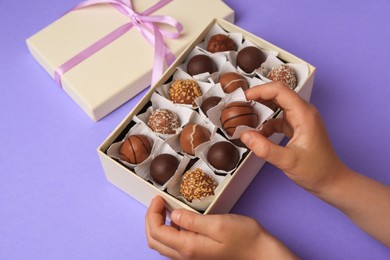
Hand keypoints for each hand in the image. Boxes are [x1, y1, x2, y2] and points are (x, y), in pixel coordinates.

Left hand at [145, 195, 297, 259]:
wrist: (259, 251)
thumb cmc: (243, 238)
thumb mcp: (217, 224)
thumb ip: (192, 221)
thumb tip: (173, 214)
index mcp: (188, 247)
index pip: (157, 232)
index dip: (152, 213)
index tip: (158, 198)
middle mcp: (186, 255)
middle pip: (155, 240)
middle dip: (151, 219)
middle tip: (157, 202)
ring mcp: (190, 255)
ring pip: (162, 243)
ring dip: (158, 225)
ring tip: (164, 207)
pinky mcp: (197, 252)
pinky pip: (174, 243)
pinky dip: (168, 229)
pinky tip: (178, 218)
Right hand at [241, 82, 348, 193]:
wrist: (332, 182)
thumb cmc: (317, 171)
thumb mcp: (287, 161)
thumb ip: (264, 148)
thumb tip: (244, 135)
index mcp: (304, 114)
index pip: (279, 90)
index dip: (259, 90)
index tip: (243, 97)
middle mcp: (303, 112)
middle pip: (277, 94)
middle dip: (258, 97)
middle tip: (240, 104)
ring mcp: (301, 119)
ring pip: (277, 105)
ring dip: (261, 110)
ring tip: (245, 117)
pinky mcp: (297, 127)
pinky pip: (278, 118)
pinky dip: (266, 123)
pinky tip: (258, 134)